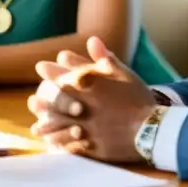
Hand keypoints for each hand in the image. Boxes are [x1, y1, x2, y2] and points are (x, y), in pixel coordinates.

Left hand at [27, 37, 155, 163]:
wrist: (154, 128)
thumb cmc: (139, 98)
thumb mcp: (124, 73)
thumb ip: (105, 58)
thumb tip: (91, 40)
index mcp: (91, 84)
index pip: (65, 74)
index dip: (51, 71)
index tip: (41, 68)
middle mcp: (84, 104)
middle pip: (57, 101)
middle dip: (43, 100)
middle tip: (33, 101)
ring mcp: (86, 126)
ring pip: (60, 125)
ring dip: (47, 125)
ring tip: (36, 127)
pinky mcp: (91, 146)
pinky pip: (70, 145)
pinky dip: (59, 145)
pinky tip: (52, 147)